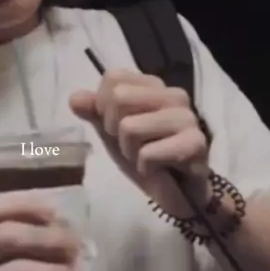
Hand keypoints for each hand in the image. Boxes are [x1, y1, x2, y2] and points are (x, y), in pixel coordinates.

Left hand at [70, 69, 210, 216]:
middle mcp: (174, 95)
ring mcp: (187, 118)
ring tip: (148, 158)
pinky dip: (146, 168)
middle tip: (135, 146)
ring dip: (131, 152)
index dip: (104, 108)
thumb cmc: (146, 157)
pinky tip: (161, 170)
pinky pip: (148, 154)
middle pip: (119, 98)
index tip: (119, 128)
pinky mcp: (195, 144)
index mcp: (154, 86)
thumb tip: (74, 99)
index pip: (113, 78)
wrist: (177, 192)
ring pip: (130, 127)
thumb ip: (95, 112)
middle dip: (116, 131)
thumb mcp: (113, 133)